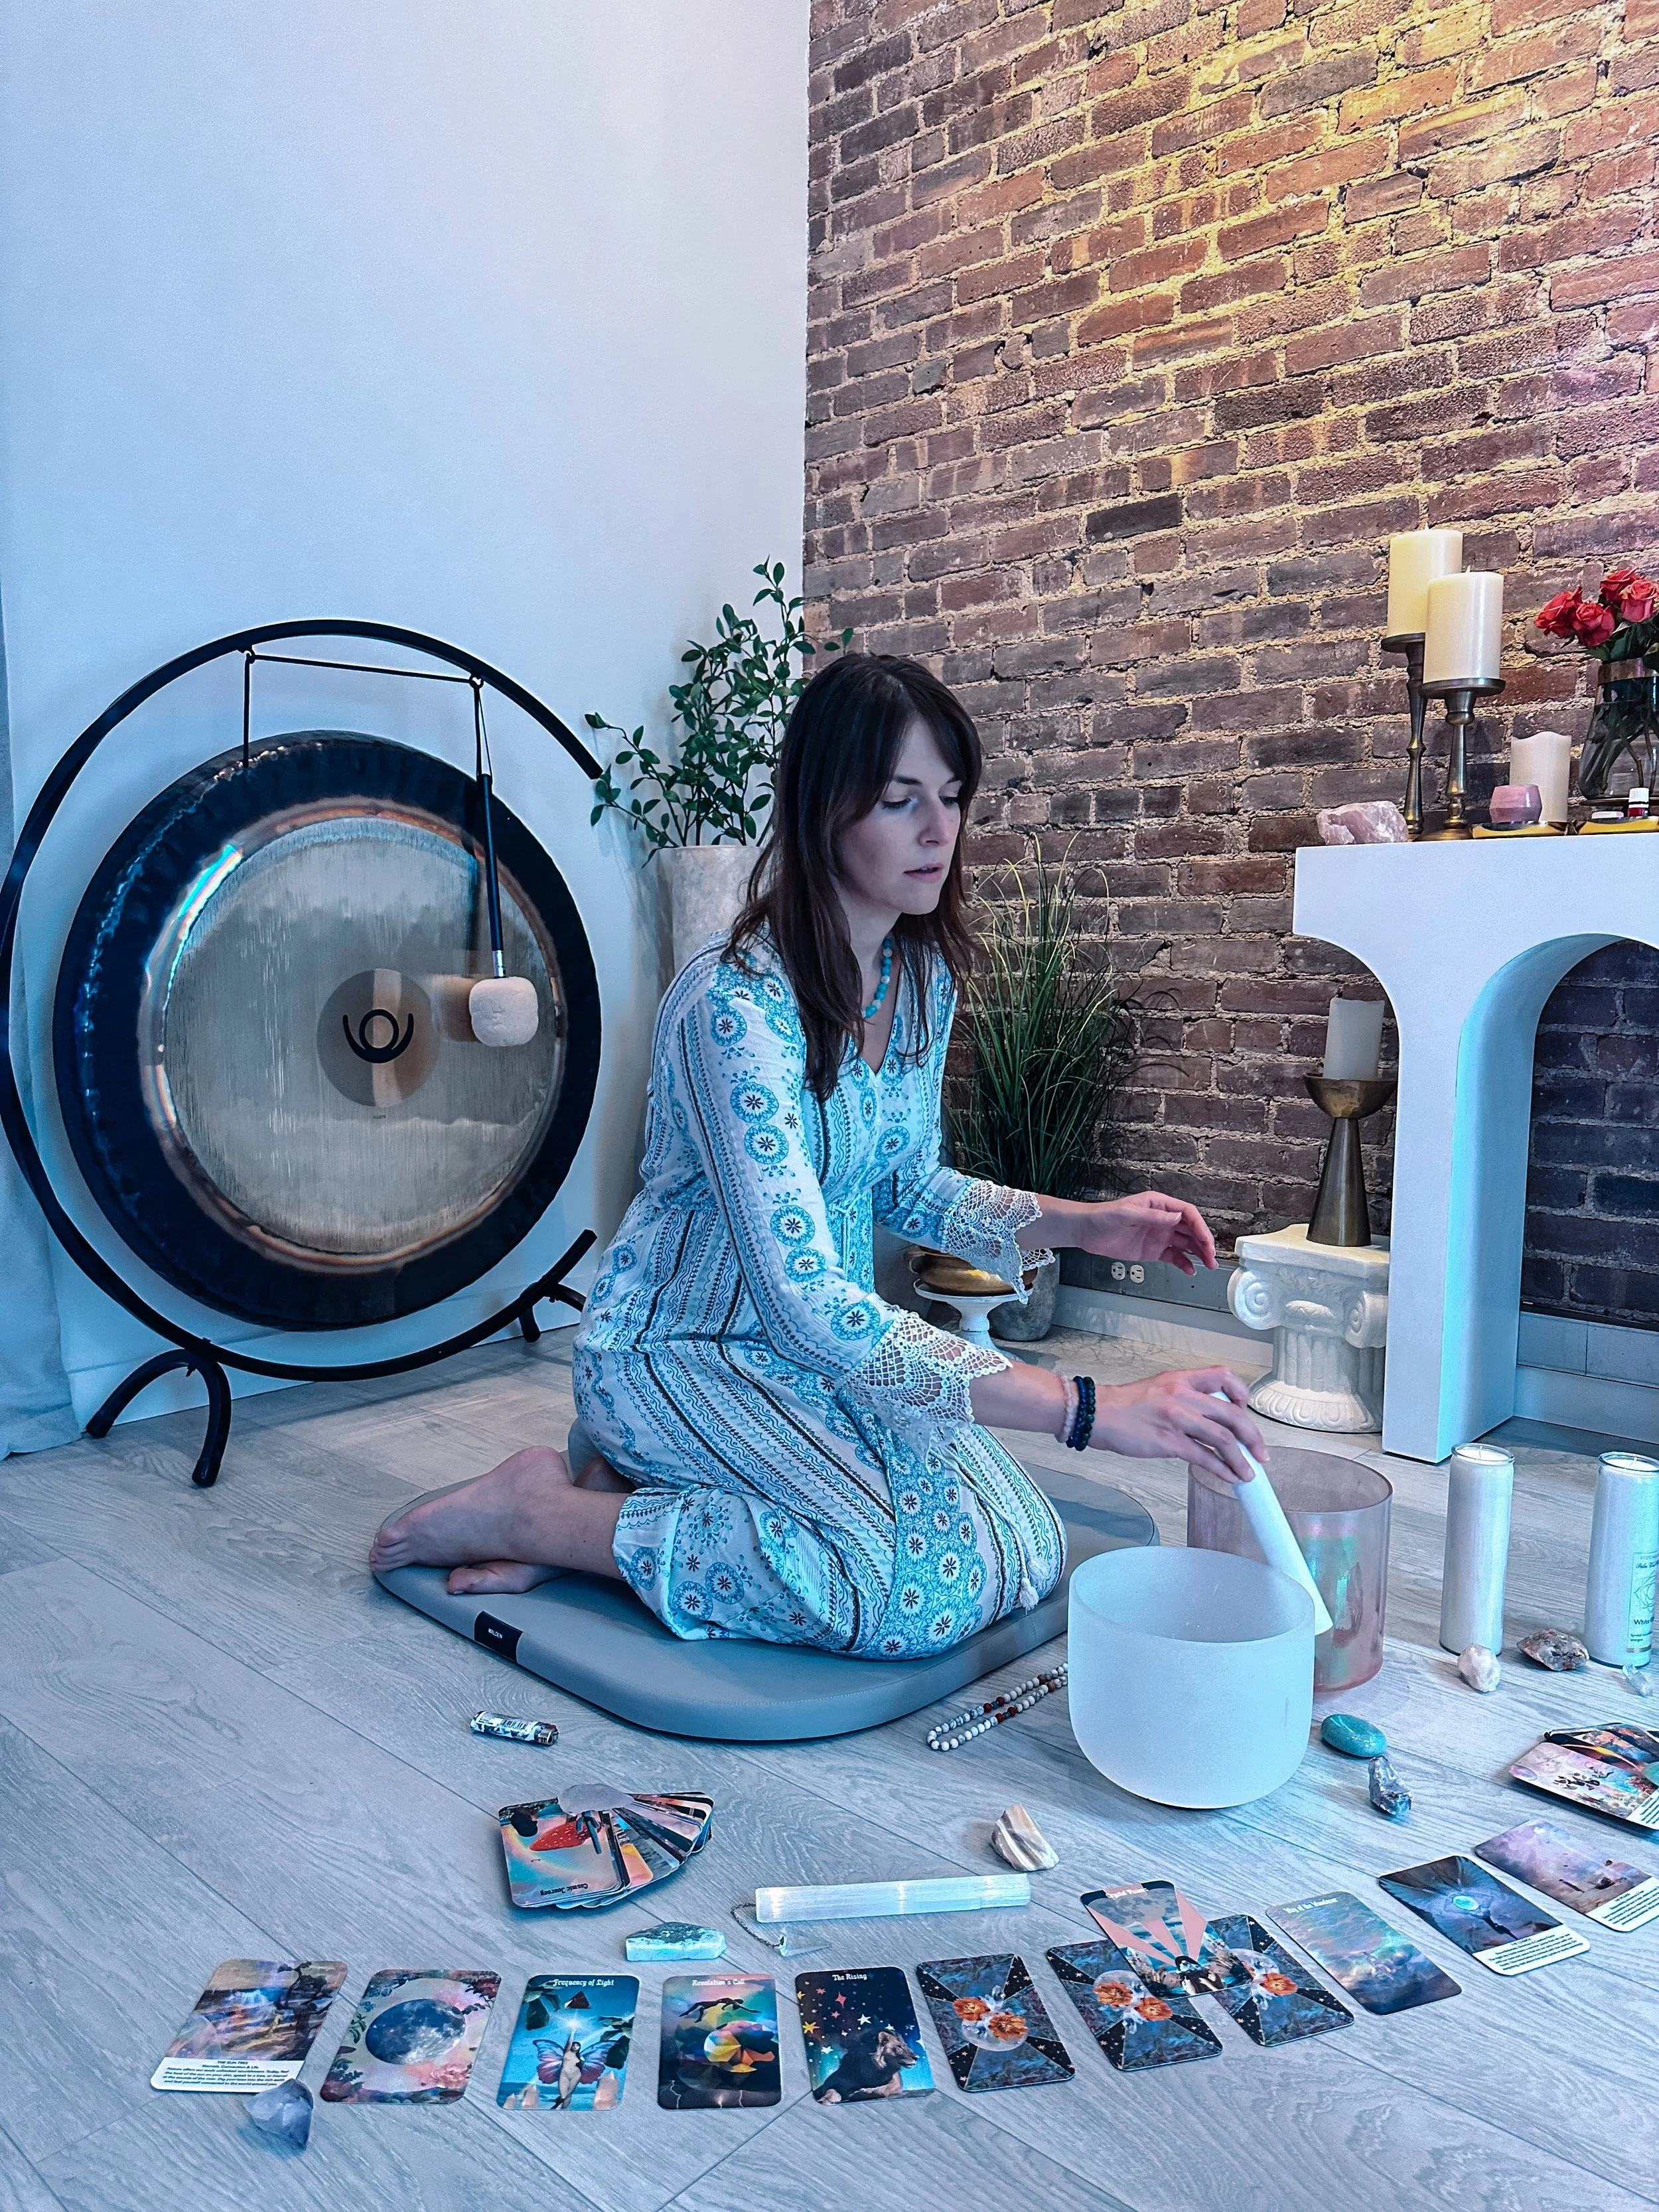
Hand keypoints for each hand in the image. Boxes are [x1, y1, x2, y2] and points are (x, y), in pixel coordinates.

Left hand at [1070, 1191, 1217, 1275]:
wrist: (1086, 1231)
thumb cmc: (1103, 1216)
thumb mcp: (1127, 1214)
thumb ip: (1152, 1217)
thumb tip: (1176, 1217)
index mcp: (1159, 1204)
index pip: (1187, 1213)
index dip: (1199, 1226)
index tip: (1206, 1240)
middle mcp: (1163, 1219)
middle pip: (1191, 1229)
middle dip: (1204, 1242)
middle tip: (1212, 1257)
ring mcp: (1159, 1235)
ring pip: (1186, 1243)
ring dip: (1198, 1253)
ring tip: (1209, 1265)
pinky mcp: (1153, 1250)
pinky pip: (1173, 1256)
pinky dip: (1183, 1263)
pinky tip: (1190, 1270)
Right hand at [1090, 1366, 1263, 1483]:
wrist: (1096, 1414)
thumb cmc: (1125, 1405)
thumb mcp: (1159, 1388)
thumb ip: (1185, 1398)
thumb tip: (1209, 1419)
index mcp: (1182, 1379)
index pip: (1224, 1376)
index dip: (1241, 1394)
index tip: (1244, 1411)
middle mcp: (1183, 1395)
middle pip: (1232, 1414)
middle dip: (1253, 1436)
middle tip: (1261, 1452)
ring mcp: (1177, 1419)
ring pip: (1223, 1439)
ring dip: (1241, 1459)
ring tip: (1248, 1474)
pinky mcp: (1169, 1442)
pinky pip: (1204, 1457)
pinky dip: (1221, 1469)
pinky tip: (1229, 1477)